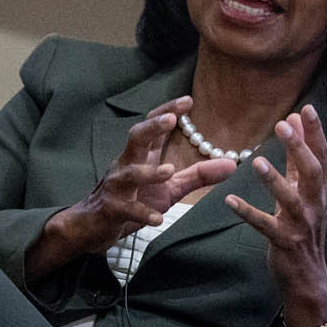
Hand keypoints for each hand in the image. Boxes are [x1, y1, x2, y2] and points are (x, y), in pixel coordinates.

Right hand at [27, 98, 236, 279]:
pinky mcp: (112, 209)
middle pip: (136, 138)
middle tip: (171, 119)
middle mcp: (127, 164)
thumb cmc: (135, 199)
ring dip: (148, 172)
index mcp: (141, 155)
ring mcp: (118, 186)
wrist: (94, 226)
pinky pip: (127, 209)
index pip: (153, 126)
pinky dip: (142, 212)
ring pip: (129, 173)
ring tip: (169, 171)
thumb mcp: (170, 188)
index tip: (188, 100)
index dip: (168, 111)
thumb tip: (232, 165)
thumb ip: (198, 175)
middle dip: (152, 127)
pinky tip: (157, 219)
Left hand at [226, 106, 326, 326]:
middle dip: (299, 149)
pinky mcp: (284, 242)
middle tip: (282, 125)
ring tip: (256, 162)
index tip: (307, 107)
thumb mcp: (304, 192)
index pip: (321, 156)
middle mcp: (315, 205)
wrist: (307, 277)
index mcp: (320, 190)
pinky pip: (265, 226)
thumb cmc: (303, 227)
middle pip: (313, 173)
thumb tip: (294, 119)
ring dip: (274, 181)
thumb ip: (297, 158)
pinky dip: (248, 213)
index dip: (315, 133)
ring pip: (291, 200)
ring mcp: (301, 225)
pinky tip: (229, 202)